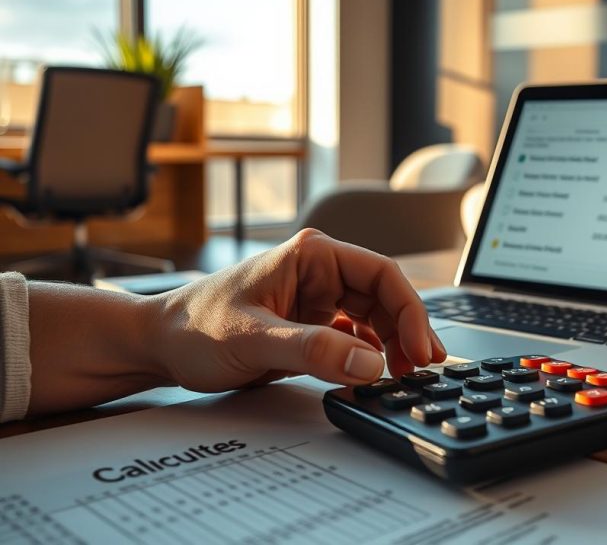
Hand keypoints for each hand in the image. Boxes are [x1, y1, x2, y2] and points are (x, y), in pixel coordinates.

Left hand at [152, 229, 446, 391]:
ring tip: (404, 376)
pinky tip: (376, 376)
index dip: (408, 310)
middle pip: (384, 298)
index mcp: (311, 256)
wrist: (158, 347)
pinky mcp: (312, 328)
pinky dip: (370, 358)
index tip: (419, 347)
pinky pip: (355, 340)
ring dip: (393, 346)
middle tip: (421, 369)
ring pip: (375, 320)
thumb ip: (312, 350)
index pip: (380, 275)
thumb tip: (370, 362)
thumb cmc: (192, 328)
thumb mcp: (252, 339)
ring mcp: (317, 301)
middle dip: (407, 332)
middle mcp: (319, 273)